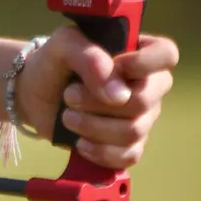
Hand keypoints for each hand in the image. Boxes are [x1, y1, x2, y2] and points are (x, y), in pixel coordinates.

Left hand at [14, 28, 178, 170]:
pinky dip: (100, 151)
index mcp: (139, 53)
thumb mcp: (63, 44)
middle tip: (69, 96)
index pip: (166, 54)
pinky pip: (129, 155)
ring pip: (133, 131)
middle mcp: (148, 86)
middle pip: (145, 101)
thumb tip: (118, 93)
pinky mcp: (128, 144)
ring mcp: (142, 117)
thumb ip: (88, 56)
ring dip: (93, 126)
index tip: (113, 67)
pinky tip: (80, 142)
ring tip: (67, 116)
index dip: (143, 63)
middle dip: (99, 102)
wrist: (34, 94)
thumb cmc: (54, 62)